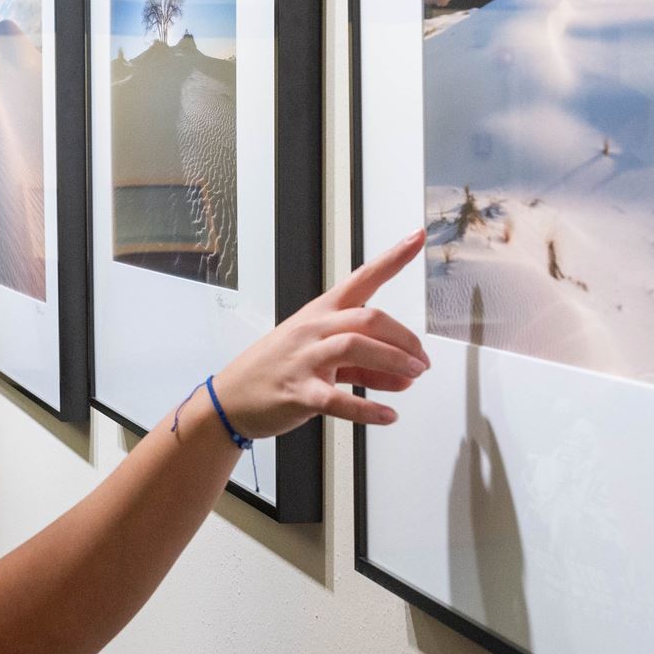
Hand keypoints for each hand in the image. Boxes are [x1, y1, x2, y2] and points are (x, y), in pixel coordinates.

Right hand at [210, 228, 428, 437]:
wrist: (231, 398)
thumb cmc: (277, 371)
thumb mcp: (323, 361)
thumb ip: (367, 367)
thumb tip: (405, 376)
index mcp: (321, 312)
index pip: (362, 278)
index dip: (392, 258)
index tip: (417, 238)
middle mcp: (313, 329)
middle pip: (367, 318)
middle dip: (403, 338)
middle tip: (422, 360)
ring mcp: (304, 359)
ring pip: (355, 347)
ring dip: (393, 361)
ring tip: (413, 376)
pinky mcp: (299, 392)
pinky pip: (337, 398)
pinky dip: (367, 409)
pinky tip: (387, 415)